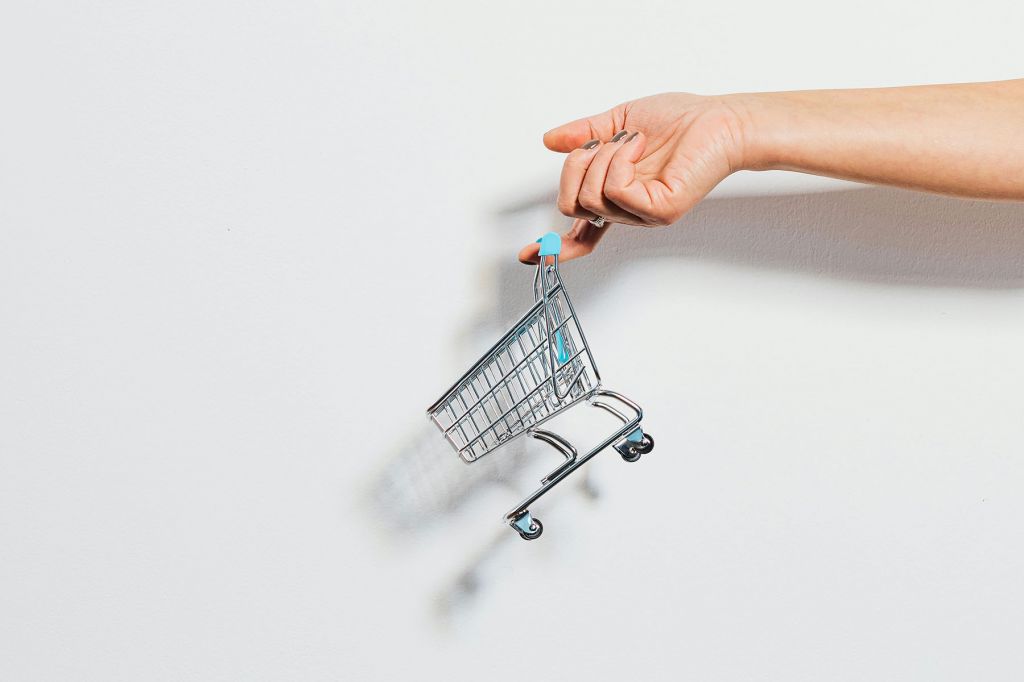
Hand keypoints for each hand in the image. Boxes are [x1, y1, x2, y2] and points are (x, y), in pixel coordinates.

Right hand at [519, 92, 750, 263]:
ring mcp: (643, 214)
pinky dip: (619, 162)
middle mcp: (627, 210)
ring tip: (631, 141)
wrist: (717, 118)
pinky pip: (615, 191)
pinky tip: (638, 148)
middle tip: (601, 142)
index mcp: (616, 196)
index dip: (554, 248)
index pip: (582, 232)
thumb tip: (552, 140)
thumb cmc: (679, 121)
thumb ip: (583, 134)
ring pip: (591, 197)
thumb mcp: (618, 121)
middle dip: (575, 166)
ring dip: (603, 157)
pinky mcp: (660, 210)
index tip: (528, 256)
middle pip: (572, 205)